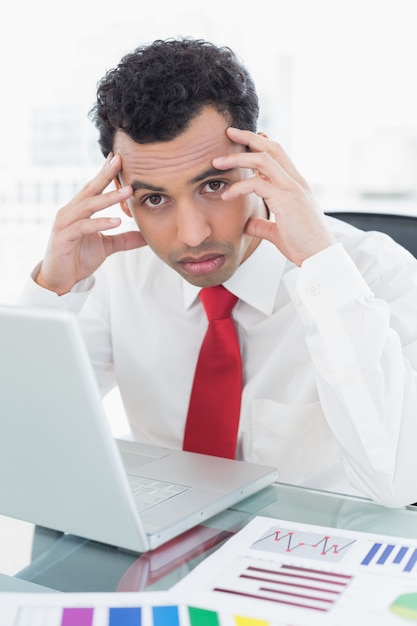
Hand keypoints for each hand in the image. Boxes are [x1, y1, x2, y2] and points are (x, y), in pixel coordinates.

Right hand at [36, 154, 145, 294]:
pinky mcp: (63, 238)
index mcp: (79, 211)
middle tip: (120, 160)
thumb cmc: (78, 259)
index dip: (105, 173)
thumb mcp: (107, 246)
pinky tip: (116, 221)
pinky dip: (100, 223)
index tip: (118, 158)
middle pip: (90, 190)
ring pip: (88, 206)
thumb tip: (145, 236)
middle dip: (105, 174)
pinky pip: (84, 227)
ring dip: (108, 198)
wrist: (59, 280)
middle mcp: (70, 212)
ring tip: (127, 191)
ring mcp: (65, 224)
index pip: (93, 188)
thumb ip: (124, 239)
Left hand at [213, 128, 335, 265]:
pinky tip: (227, 195)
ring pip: (263, 161)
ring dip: (238, 158)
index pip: (279, 155)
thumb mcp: (278, 233)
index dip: (261, 144)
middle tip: (228, 132)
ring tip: (218, 162)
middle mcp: (296, 183)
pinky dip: (239, 187)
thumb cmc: (303, 246)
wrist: (320, 258)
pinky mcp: (286, 201)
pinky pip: (258, 185)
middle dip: (248, 138)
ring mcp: (292, 189)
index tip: (244, 140)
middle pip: (272, 148)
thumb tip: (247, 224)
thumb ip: (262, 225)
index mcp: (296, 186)